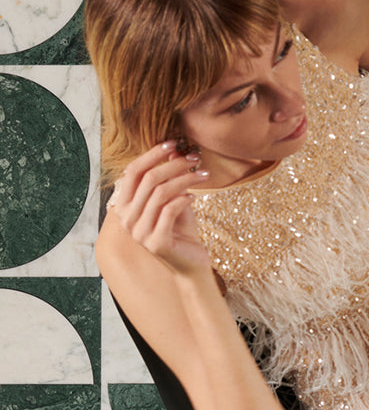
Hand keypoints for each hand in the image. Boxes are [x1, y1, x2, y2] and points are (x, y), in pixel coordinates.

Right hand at [109, 141, 210, 274]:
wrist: (192, 265)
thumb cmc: (182, 232)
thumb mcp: (175, 200)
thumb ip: (171, 179)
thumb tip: (175, 149)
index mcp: (124, 206)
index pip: (133, 171)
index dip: (152, 154)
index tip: (174, 143)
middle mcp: (126, 219)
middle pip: (148, 180)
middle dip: (173, 165)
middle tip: (194, 158)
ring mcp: (139, 232)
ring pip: (160, 194)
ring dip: (185, 180)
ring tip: (203, 175)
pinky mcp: (156, 242)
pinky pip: (169, 211)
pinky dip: (183, 200)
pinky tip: (195, 197)